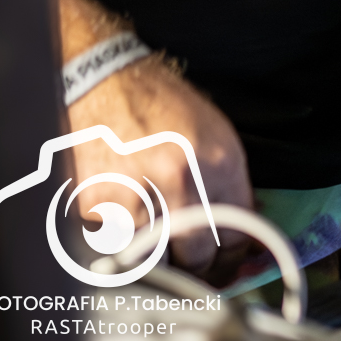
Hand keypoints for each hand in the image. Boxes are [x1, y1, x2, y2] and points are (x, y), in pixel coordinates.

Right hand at [67, 55, 253, 280]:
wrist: (107, 81)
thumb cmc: (165, 106)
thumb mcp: (217, 135)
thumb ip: (231, 185)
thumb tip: (244, 229)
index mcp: (217, 162)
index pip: (236, 234)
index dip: (233, 251)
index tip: (227, 254)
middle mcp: (178, 180)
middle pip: (197, 255)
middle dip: (197, 260)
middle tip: (192, 252)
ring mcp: (134, 195)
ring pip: (154, 259)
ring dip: (157, 254)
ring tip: (154, 226)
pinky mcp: (95, 204)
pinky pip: (116, 241)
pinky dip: (121, 235)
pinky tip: (124, 205)